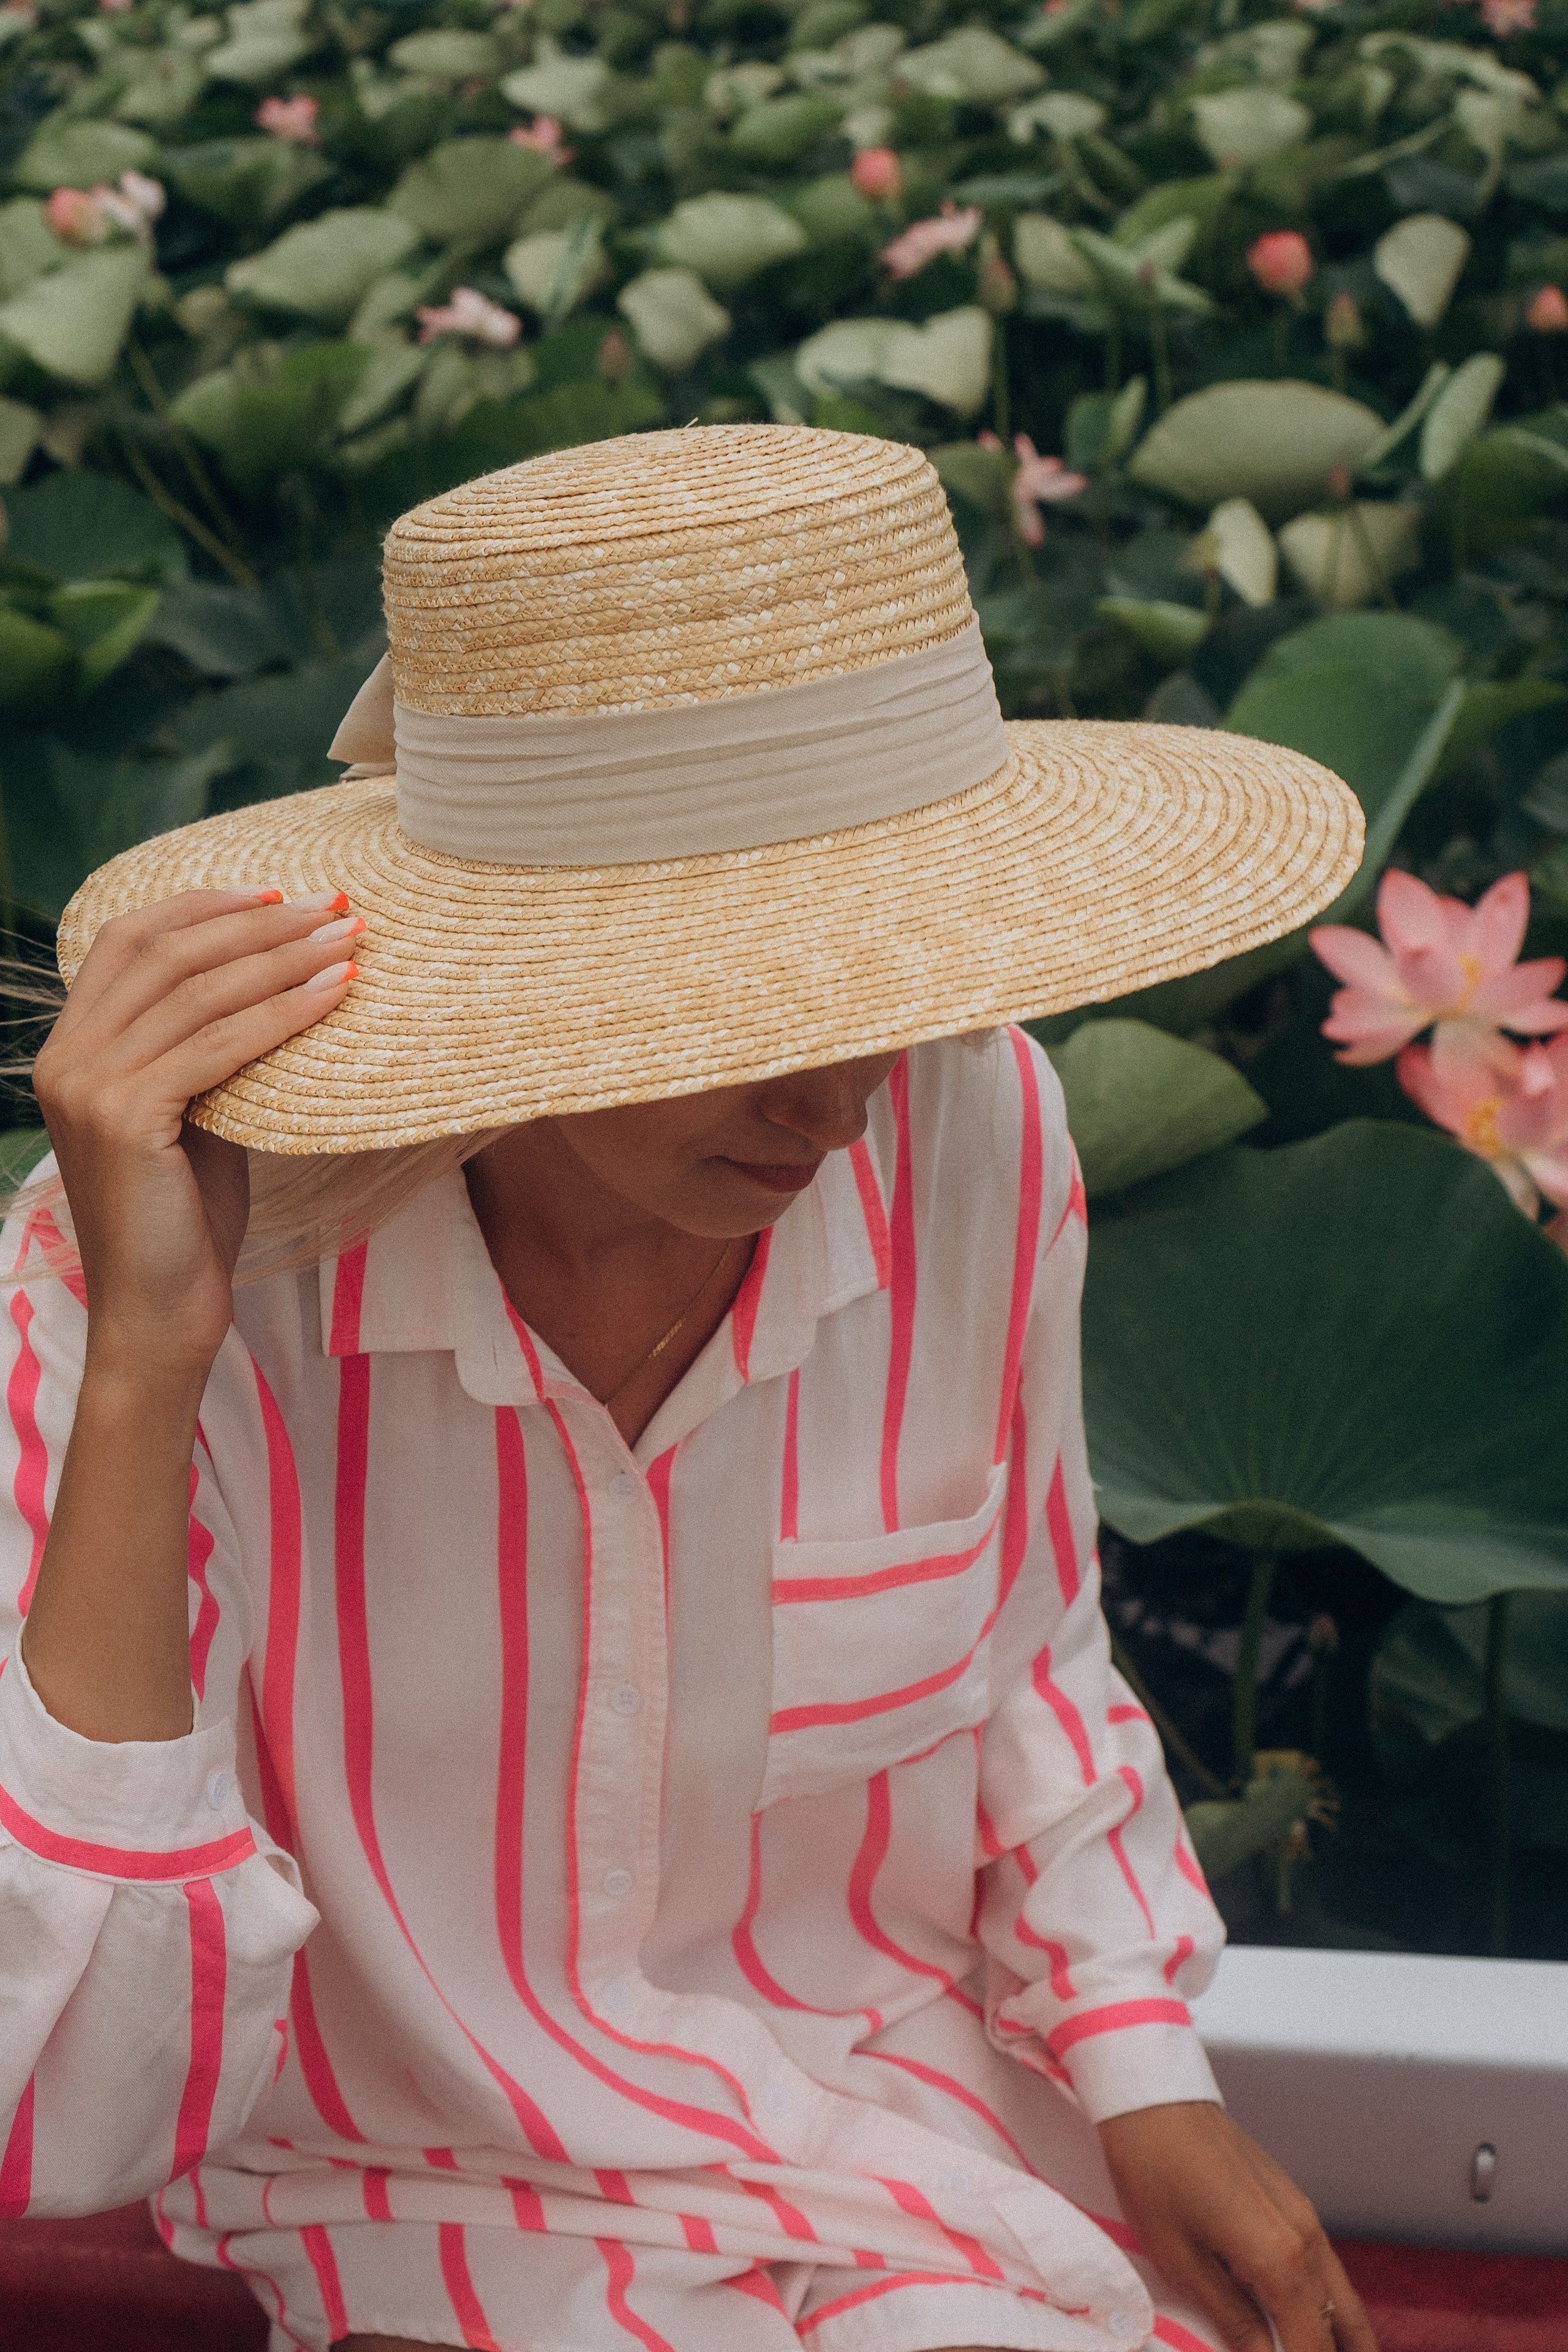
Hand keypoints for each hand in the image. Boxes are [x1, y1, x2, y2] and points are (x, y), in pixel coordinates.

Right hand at [33, 887, 360, 1376]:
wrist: (159, 1312)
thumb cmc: (187, 1218)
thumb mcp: (194, 1114)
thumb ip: (207, 1049)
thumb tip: (278, 980)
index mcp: (71, 1047)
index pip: (130, 938)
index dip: (204, 905)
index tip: (279, 892)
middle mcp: (66, 1057)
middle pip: (167, 951)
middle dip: (257, 921)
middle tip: (334, 906)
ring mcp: (88, 1086)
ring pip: (197, 991)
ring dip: (281, 957)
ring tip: (348, 940)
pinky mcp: (124, 1118)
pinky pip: (218, 1044)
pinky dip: (282, 1012)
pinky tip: (334, 994)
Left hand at [1098, 2101, 1376, 2351]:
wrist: (1153, 2102)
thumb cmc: (1155, 2175)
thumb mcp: (1181, 2262)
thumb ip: (1231, 2320)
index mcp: (1279, 2259)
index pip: (1311, 2345)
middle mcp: (1306, 2238)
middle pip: (1340, 2324)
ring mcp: (1304, 2216)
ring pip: (1342, 2295)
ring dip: (1345, 2335)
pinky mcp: (1294, 2201)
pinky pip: (1327, 2266)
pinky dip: (1331, 2302)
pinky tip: (1317, 2319)